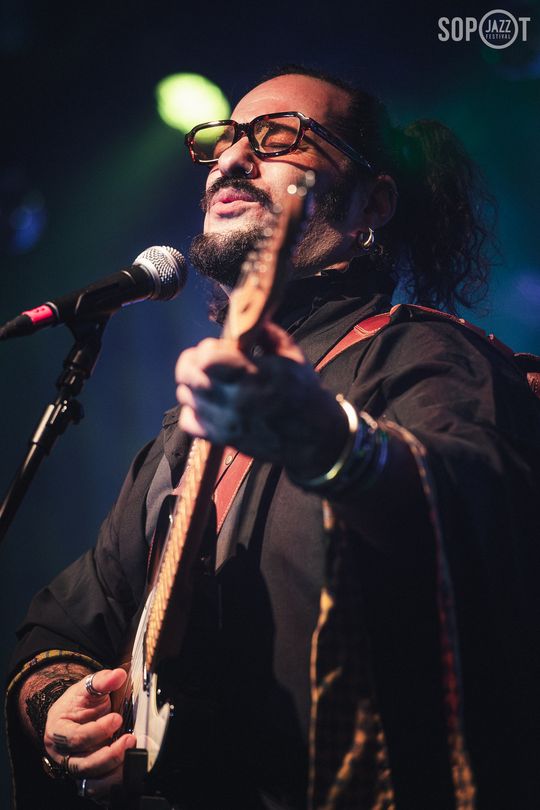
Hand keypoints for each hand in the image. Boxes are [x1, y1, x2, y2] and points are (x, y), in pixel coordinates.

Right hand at [44, 668, 135, 802]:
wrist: (72, 715)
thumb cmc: (77, 703)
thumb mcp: (85, 688)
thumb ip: (101, 681)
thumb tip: (118, 675)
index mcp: (58, 732)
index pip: (75, 738)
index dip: (97, 731)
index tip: (116, 719)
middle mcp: (64, 755)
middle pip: (83, 765)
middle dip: (108, 755)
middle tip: (130, 740)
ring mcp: (76, 768)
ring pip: (92, 781)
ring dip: (114, 772)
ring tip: (133, 756)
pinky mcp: (89, 777)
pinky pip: (100, 787)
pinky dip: (114, 783)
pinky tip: (129, 771)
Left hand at [175, 321, 347, 478]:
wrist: (314, 437)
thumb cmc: (305, 394)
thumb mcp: (292, 355)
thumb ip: (267, 334)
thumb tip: (248, 318)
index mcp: (255, 376)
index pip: (207, 358)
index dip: (208, 348)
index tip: (220, 347)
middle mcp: (236, 401)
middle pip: (188, 375)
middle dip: (194, 361)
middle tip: (207, 360)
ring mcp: (226, 422)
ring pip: (185, 395)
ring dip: (193, 383)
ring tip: (211, 380)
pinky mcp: (222, 439)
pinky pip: (188, 421)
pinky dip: (193, 409)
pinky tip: (209, 403)